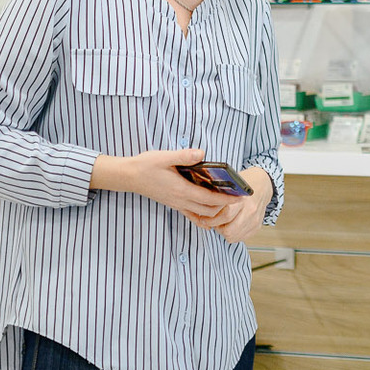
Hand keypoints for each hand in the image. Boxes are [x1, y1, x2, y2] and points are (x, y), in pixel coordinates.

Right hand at [90, 148, 228, 220]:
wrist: (129, 176)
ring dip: (215, 211)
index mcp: (181, 190)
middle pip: (209, 210)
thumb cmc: (146, 165)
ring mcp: (177, 204)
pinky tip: (210, 211)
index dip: (226, 200)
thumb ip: (184, 156)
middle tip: (238, 198)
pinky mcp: (173, 203)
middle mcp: (181, 200)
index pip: (209, 199)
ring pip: (201, 214)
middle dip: (224, 207)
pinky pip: (192, 214)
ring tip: (227, 202)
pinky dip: (203, 215)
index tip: (239, 197)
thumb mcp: (164, 156)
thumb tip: (202, 154)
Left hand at [186, 167, 271, 243]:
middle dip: (217, 228)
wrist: (263, 184)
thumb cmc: (244, 182)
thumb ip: (218, 195)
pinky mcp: (257, 226)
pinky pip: (241, 238)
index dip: (211, 220)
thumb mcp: (230, 184)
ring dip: (225, 232)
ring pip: (234, 236)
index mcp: (242, 199)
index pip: (225, 215)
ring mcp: (255, 220)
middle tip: (213, 222)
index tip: (204, 218)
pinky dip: (234, 234)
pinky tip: (232, 224)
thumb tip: (201, 204)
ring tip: (223, 223)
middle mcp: (250, 211)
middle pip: (229, 230)